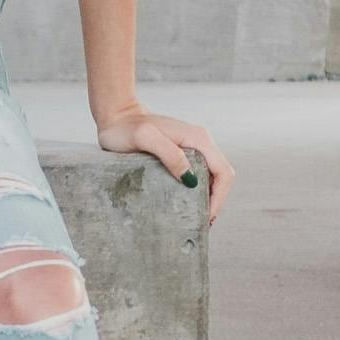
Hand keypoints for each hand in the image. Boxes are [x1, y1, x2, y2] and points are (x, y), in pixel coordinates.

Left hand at [94, 106, 234, 223]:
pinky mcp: (182, 153)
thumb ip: (169, 154)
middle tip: (200, 222)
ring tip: (194, 217)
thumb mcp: (144, 138)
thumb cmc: (125, 128)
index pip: (223, 172)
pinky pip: (199, 174)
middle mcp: (200, 142)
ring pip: (212, 177)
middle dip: (215, 201)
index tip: (206, 217)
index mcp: (198, 138)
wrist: (116, 116)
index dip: (219, 197)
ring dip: (207, 197)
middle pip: (221, 177)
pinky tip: (186, 203)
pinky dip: (198, 191)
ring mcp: (192, 147)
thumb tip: (191, 179)